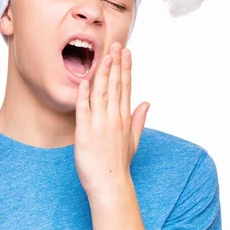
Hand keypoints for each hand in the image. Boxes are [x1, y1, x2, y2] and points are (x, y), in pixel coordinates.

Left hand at [74, 41, 149, 197]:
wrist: (110, 184)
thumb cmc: (118, 164)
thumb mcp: (133, 141)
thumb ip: (139, 120)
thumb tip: (146, 103)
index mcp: (124, 119)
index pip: (126, 88)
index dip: (126, 68)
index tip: (126, 52)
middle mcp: (114, 119)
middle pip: (116, 86)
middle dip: (116, 64)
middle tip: (116, 45)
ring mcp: (100, 125)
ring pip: (102, 94)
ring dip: (103, 74)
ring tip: (105, 56)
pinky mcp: (85, 133)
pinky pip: (84, 110)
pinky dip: (84, 95)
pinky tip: (85, 81)